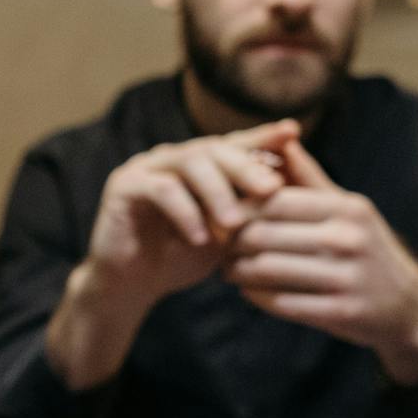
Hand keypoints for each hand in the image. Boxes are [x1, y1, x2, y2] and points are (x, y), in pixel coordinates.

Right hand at [87, 118, 295, 299]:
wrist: (132, 285)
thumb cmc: (181, 257)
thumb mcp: (224, 234)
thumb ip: (247, 211)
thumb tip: (289, 193)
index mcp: (199, 164)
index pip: (235, 143)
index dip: (263, 136)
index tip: (293, 132)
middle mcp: (172, 157)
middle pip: (214, 148)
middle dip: (245, 167)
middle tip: (271, 189)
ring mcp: (146, 167)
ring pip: (188, 162)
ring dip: (216, 192)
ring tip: (234, 223)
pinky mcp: (123, 185)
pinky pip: (160, 190)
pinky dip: (184, 212)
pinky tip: (200, 237)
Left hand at [225, 138, 417, 383]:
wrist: (408, 306)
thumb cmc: (365, 248)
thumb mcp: (348, 209)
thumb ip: (310, 178)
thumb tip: (283, 138)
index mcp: (346, 208)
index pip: (274, 200)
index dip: (239, 209)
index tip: (221, 215)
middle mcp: (349, 239)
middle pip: (263, 235)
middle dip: (231, 242)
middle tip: (217, 246)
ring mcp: (347, 278)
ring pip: (267, 269)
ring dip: (238, 271)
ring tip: (227, 269)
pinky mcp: (341, 312)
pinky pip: (281, 302)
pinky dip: (256, 296)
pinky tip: (248, 291)